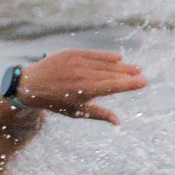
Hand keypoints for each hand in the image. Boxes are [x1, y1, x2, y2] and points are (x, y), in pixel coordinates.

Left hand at [9, 50, 146, 123]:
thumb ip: (99, 114)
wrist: (31, 85)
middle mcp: (84, 75)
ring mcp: (78, 62)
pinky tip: (118, 58)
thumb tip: (119, 122)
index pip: (114, 86)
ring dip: (121, 66)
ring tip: (134, 68)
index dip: (130, 84)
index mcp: (86, 91)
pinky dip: (106, 56)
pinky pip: (94, 54)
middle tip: (142, 74)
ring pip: (105, 63)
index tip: (143, 82)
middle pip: (112, 73)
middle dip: (128, 74)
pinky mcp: (73, 53)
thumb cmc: (55, 102)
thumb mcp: (76, 112)